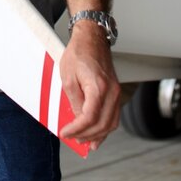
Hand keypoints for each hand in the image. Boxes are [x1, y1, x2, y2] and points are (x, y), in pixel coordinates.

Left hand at [58, 23, 120, 149]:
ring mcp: (116, 92)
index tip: (65, 133)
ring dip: (98, 136)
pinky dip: (105, 127)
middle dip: (87, 136)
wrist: (92, 37)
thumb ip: (74, 101)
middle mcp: (111, 92)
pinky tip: (97, 133)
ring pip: (112, 123)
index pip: (89, 118)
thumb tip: (77, 120)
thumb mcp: (68, 77)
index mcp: (98, 87)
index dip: (76, 130)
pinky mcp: (115, 92)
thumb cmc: (79, 53)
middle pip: (103, 124)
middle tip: (73, 140)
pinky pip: (114, 116)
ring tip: (85, 143)